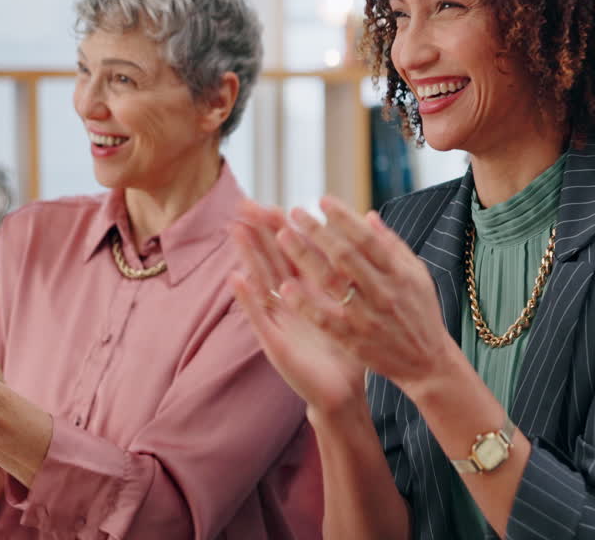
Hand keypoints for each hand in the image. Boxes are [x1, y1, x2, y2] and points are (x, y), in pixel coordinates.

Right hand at [231, 202, 366, 416]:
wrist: (342, 393)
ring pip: (262, 281)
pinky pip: (260, 317)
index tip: (272, 201)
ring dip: (248, 256)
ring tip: (235, 229)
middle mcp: (290, 303)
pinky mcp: (274, 342)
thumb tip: (360, 250)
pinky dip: (248, 298)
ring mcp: (279, 321)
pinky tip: (236, 278)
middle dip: (259, 232)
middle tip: (244, 203)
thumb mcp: (350, 308)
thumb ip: (350, 278)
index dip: (283, 228)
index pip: (293, 252)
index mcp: (309, 292)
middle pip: (272, 259)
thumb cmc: (347, 350)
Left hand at [247, 196, 456, 396]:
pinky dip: (304, 303)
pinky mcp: (354, 341)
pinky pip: (324, 319)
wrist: (426, 362)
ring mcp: (367, 317)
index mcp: (400, 274)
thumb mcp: (418, 275)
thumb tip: (368, 215)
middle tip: (294, 213)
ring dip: (304, 257)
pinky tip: (285, 286)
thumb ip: (393, 245)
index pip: (367, 238)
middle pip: (345, 256)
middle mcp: (384, 293)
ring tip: (283, 237)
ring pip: (331, 282)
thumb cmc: (421, 313)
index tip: (322, 200)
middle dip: (317, 231)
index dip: (343, 217)